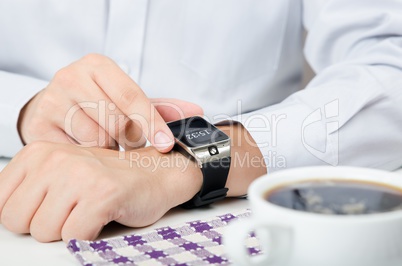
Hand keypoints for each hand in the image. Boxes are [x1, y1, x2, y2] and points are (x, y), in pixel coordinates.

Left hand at [0, 141, 201, 241]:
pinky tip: (102, 217)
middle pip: (16, 221)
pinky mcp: (102, 194)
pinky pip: (74, 237)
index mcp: (38, 153)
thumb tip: (4, 218)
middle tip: (72, 211)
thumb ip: (29, 191)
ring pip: (44, 232)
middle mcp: (54, 159)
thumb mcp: (59, 175)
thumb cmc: (108, 180)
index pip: (0, 204)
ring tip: (88, 212)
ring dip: (68, 231)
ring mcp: (79, 175)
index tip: (51, 209)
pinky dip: (88, 237)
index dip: (26, 216)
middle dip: (44, 226)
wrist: (155, 174)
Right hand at [18, 54, 202, 151]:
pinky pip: (75, 153)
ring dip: (109, 151)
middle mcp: (72, 77)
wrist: (54, 107)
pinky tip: (89, 153)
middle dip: (129, 141)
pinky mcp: (38, 126)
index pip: (132, 96)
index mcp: (98, 66)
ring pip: (95, 140)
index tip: (166, 145)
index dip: (152, 123)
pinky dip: (88, 159)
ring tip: (107, 146)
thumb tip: (197, 112)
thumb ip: (161, 107)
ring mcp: (52, 101)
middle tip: (129, 147)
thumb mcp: (128, 100)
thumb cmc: (98, 103)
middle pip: (114, 121)